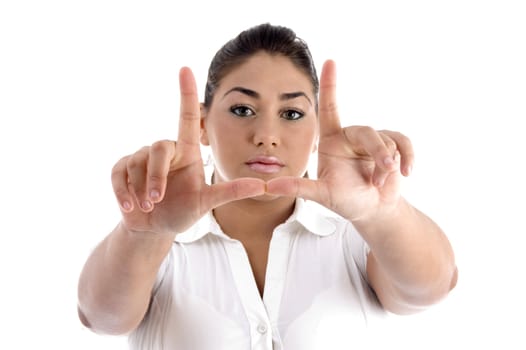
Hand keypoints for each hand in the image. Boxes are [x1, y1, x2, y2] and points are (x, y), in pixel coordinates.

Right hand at [111, 67, 264, 234]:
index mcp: (187, 152)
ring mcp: (142, 159)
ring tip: (148, 206)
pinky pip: (119, 174)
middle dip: (156, 176)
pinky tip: (131, 207)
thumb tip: (262, 186)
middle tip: (157, 199)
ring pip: (137, 163)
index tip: (186, 69)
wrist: (155, 227)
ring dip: (141, 188)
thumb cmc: (183, 210)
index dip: (187, 93)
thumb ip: (231, 192)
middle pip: (158, 148)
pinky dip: (123, 193)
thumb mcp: (206, 202)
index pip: (187, 117)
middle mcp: (166, 151)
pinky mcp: (122, 170)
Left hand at [267, 60, 413, 220]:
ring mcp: (373, 140)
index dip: (330, 85)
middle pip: (366, 131)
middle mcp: (351, 136)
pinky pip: (404, 142)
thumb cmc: (345, 201)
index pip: (329, 108)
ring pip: (386, 139)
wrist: (373, 211)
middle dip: (378, 152)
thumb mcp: (321, 195)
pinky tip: (407, 172)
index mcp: (331, 141)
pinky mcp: (393, 146)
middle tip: (379, 176)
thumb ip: (298, 188)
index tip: (330, 61)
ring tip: (379, 183)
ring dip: (387, 165)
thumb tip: (268, 186)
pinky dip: (408, 156)